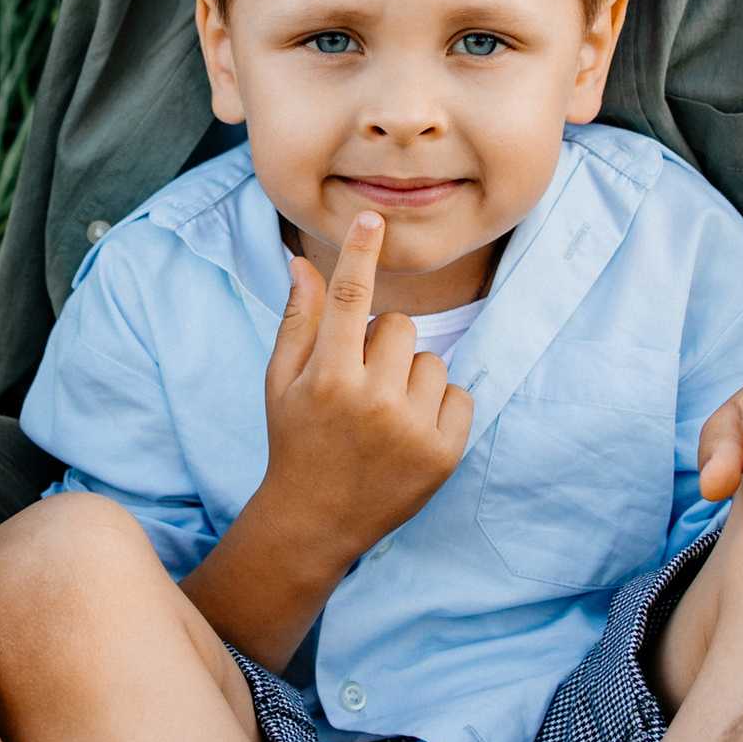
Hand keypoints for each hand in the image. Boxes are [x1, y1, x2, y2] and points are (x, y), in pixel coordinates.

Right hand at [258, 208, 475, 575]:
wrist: (316, 521)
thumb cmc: (296, 441)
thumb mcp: (282, 383)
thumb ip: (298, 322)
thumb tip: (303, 263)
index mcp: (328, 379)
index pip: (348, 300)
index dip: (360, 254)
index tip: (372, 219)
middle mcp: (372, 402)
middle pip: (399, 326)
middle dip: (382, 344)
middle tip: (360, 382)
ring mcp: (412, 430)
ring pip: (432, 361)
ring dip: (411, 378)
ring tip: (384, 414)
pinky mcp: (444, 454)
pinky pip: (460, 395)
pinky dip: (440, 408)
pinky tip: (410, 433)